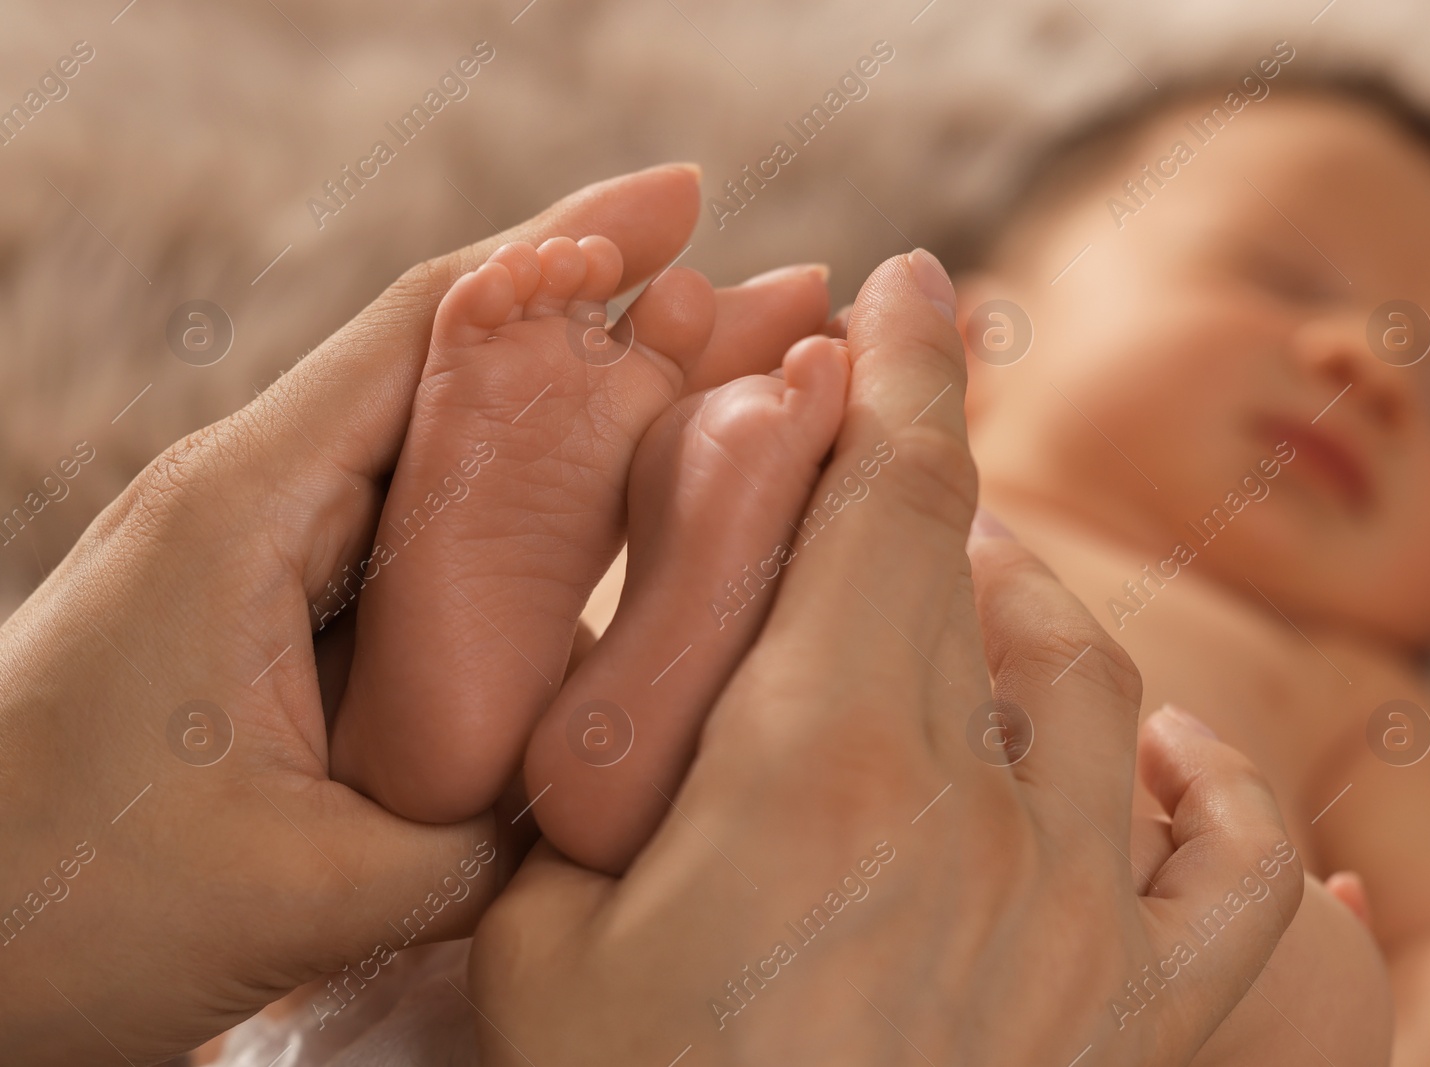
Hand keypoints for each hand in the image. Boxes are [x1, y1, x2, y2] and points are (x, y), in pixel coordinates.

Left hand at [0, 164, 828, 1063]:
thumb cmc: (57, 910)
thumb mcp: (303, 888)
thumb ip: (479, 837)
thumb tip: (610, 795)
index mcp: (247, 510)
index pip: (429, 326)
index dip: (566, 247)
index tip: (684, 200)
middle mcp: (258, 502)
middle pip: (464, 370)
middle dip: (624, 325)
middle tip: (772, 302)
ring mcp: (265, 557)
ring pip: (453, 455)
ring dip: (588, 417)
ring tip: (731, 400)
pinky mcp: (274, 618)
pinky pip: (424, 540)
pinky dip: (528, 515)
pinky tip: (615, 530)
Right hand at [467, 250, 1304, 1065]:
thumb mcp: (540, 924)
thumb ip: (607, 763)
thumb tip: (664, 631)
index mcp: (816, 773)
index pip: (885, 501)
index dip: (902, 369)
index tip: (912, 280)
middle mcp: (978, 823)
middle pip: (985, 578)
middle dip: (929, 496)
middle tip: (876, 476)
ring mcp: (1080, 924)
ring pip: (1103, 686)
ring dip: (1032, 613)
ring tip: (971, 601)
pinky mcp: (1138, 1024)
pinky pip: (1246, 870)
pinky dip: (1215, 789)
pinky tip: (1148, 760)